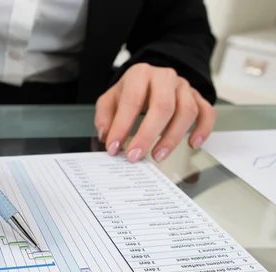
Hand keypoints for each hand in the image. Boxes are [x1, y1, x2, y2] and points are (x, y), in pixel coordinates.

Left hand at [95, 63, 216, 162]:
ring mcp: (184, 87)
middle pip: (163, 106)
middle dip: (147, 135)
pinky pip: (207, 113)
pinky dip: (203, 130)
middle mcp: (164, 78)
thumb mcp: (110, 99)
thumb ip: (104, 117)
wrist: (150, 80)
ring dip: (172, 138)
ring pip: (187, 111)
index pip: (132, 101)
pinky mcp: (197, 97)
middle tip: (135, 156)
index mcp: (140, 74)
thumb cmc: (130, 92)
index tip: (114, 148)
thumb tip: (106, 135)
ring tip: (157, 156)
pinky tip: (193, 144)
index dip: (122, 127)